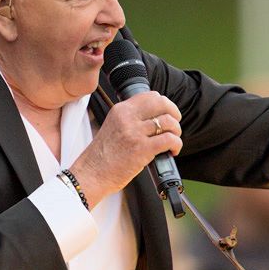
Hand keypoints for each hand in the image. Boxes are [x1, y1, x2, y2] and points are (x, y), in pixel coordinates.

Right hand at [68, 92, 182, 206]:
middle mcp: (128, 118)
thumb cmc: (102, 156)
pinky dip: (176, 145)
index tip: (167, 113)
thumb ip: (130, 120)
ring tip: (172, 140)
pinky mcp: (142, 149)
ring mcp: (135, 133)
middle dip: (174, 113)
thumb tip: (154, 119)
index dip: (164, 104)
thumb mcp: (113, 127)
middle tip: (175, 125)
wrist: (92, 174)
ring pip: (168, 122)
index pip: (150, 96)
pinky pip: (169, 140)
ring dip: (176, 132)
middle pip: (162, 104)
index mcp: (120, 110)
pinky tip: (172, 151)